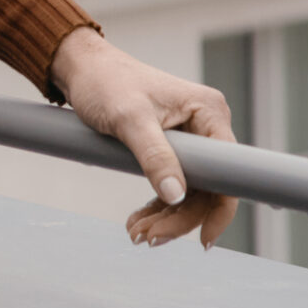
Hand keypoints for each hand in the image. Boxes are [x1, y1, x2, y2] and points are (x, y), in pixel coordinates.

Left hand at [49, 25, 239, 250]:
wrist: (81, 68)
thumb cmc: (105, 82)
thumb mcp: (129, 119)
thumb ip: (154, 156)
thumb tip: (177, 195)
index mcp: (208, 111)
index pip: (226, 171)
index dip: (219, 209)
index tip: (202, 240)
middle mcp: (205, 124)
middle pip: (207, 187)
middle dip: (179, 217)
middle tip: (146, 239)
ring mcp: (189, 137)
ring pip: (189, 190)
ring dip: (165, 216)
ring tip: (136, 232)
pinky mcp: (170, 146)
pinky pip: (172, 183)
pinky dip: (157, 205)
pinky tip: (138, 220)